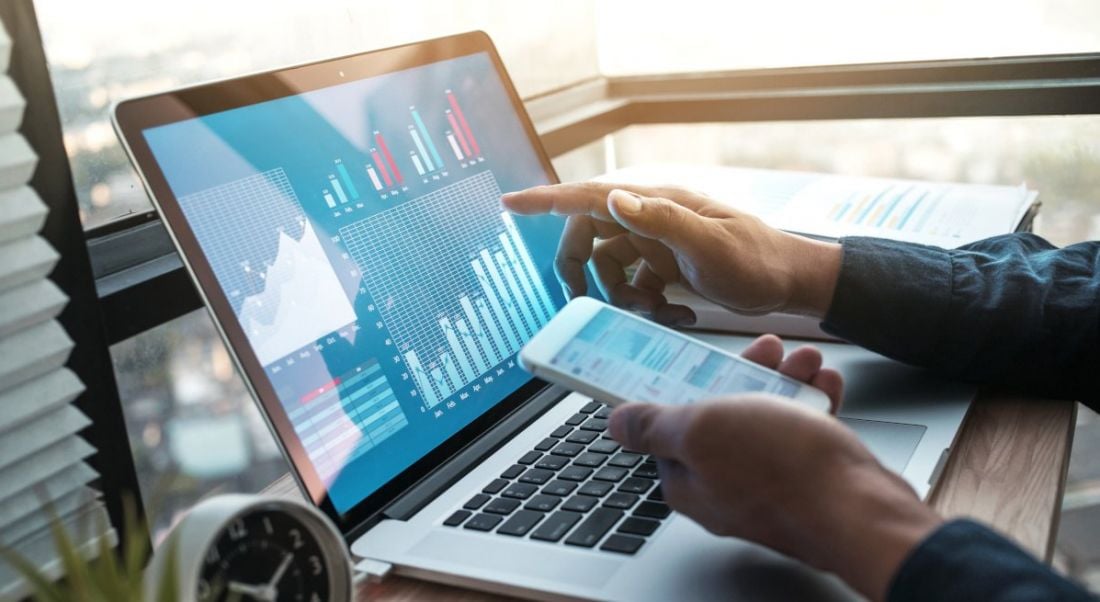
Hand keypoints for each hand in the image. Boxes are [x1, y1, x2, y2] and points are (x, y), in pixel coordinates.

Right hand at [502, 182, 841, 323]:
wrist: (788, 283)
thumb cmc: (757, 259)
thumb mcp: (710, 244)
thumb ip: (662, 221)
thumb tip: (615, 200)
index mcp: (654, 204)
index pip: (588, 196)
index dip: (545, 200)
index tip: (509, 203)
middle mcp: (649, 219)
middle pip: (588, 238)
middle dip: (582, 272)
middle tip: (585, 302)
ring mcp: (656, 243)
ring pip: (608, 268)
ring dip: (620, 297)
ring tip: (655, 312)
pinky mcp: (665, 266)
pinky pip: (633, 286)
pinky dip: (644, 306)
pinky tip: (674, 316)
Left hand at [609, 338, 940, 600]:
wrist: (862, 510)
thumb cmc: (785, 473)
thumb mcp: (701, 430)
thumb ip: (655, 425)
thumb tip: (617, 424)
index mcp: (689, 479)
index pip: (668, 427)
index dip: (683, 386)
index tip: (698, 359)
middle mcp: (725, 487)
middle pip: (723, 418)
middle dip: (746, 375)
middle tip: (767, 351)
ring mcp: (768, 485)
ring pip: (768, 420)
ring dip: (786, 382)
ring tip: (806, 362)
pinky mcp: (807, 483)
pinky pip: (803, 435)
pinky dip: (813, 405)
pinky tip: (825, 386)